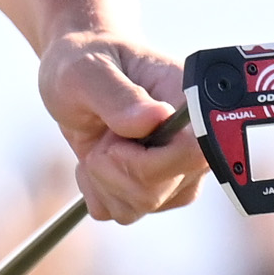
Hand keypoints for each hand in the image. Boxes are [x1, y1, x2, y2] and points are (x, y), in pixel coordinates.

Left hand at [39, 29, 203, 223]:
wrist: (77, 77)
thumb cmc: (84, 62)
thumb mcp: (86, 70)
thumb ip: (118, 94)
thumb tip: (156, 117)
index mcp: (192, 105)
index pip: (196, 155)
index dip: (151, 158)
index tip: (119, 133)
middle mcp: (196, 144)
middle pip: (161, 189)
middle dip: (115, 163)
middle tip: (104, 129)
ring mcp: (179, 172)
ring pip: (141, 205)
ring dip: (104, 176)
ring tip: (102, 139)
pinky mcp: (157, 192)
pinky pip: (123, 213)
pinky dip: (98, 190)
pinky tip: (98, 159)